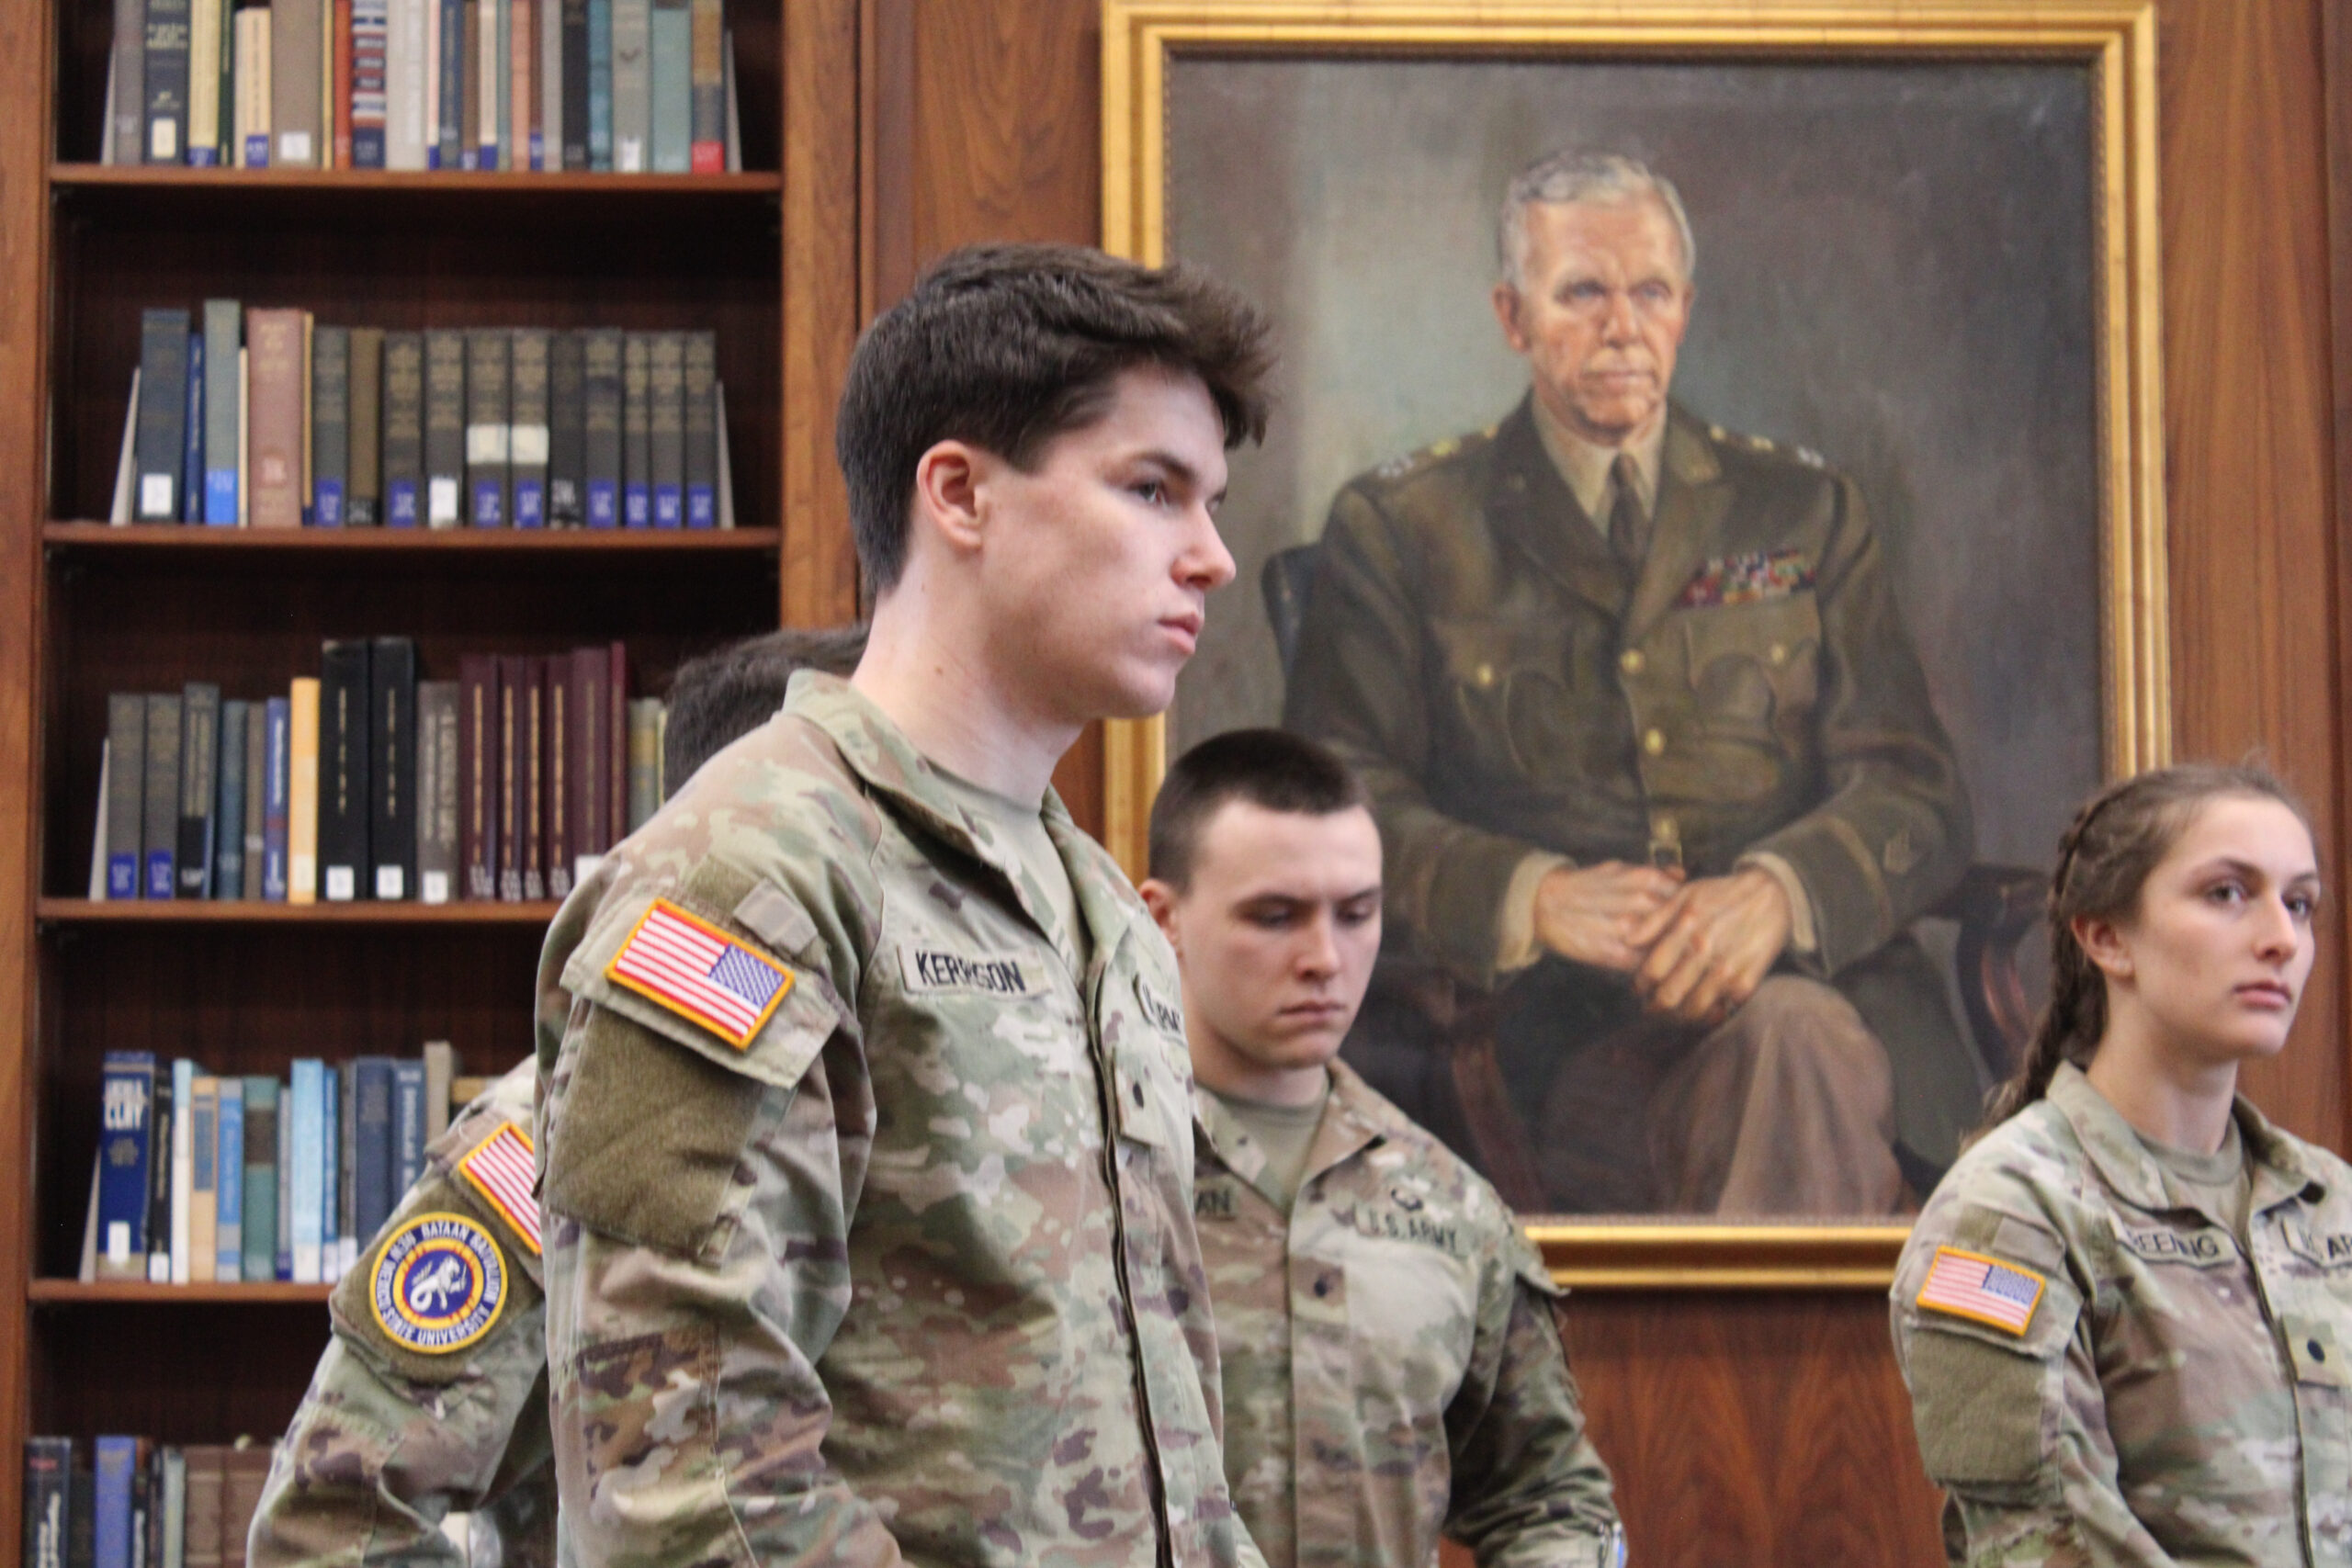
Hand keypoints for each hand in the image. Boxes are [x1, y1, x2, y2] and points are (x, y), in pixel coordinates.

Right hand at [1532, 861, 1684, 971]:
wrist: (1543, 903)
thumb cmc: (1586, 886)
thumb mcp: (1617, 870)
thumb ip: (1651, 873)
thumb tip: (1683, 875)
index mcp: (1643, 879)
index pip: (1686, 898)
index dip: (1695, 911)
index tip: (1699, 920)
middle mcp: (1637, 902)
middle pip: (1681, 923)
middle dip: (1691, 935)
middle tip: (1697, 944)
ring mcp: (1624, 929)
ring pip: (1665, 946)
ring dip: (1676, 954)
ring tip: (1683, 960)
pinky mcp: (1610, 952)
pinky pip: (1643, 964)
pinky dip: (1653, 969)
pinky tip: (1658, 971)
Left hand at [1626, 869, 1792, 1023]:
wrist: (1772, 896)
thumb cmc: (1722, 894)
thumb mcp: (1685, 895)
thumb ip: (1655, 919)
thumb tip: (1627, 939)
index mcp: (1686, 929)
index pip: (1652, 970)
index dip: (1640, 985)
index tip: (1640, 988)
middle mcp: (1705, 951)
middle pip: (1668, 996)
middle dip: (1655, 1007)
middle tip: (1652, 1007)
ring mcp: (1727, 969)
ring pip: (1693, 1009)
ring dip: (1679, 1015)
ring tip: (1675, 1011)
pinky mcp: (1747, 982)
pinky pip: (1721, 1010)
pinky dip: (1709, 1013)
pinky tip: (1704, 1006)